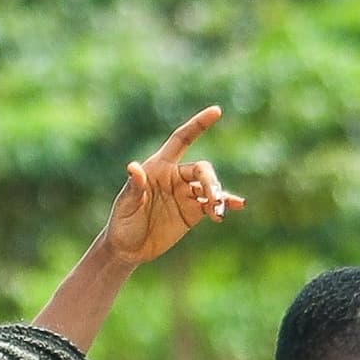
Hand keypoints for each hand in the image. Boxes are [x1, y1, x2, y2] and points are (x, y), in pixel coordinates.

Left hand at [100, 106, 240, 270]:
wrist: (128, 249)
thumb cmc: (122, 222)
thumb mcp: (125, 205)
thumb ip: (134, 187)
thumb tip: (133, 167)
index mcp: (159, 167)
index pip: (181, 140)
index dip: (198, 125)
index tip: (216, 111)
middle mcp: (175, 176)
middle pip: (202, 169)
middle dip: (210, 181)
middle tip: (212, 198)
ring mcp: (186, 194)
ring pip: (210, 186)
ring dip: (218, 196)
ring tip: (217, 211)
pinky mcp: (193, 212)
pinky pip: (213, 204)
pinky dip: (226, 204)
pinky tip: (237, 205)